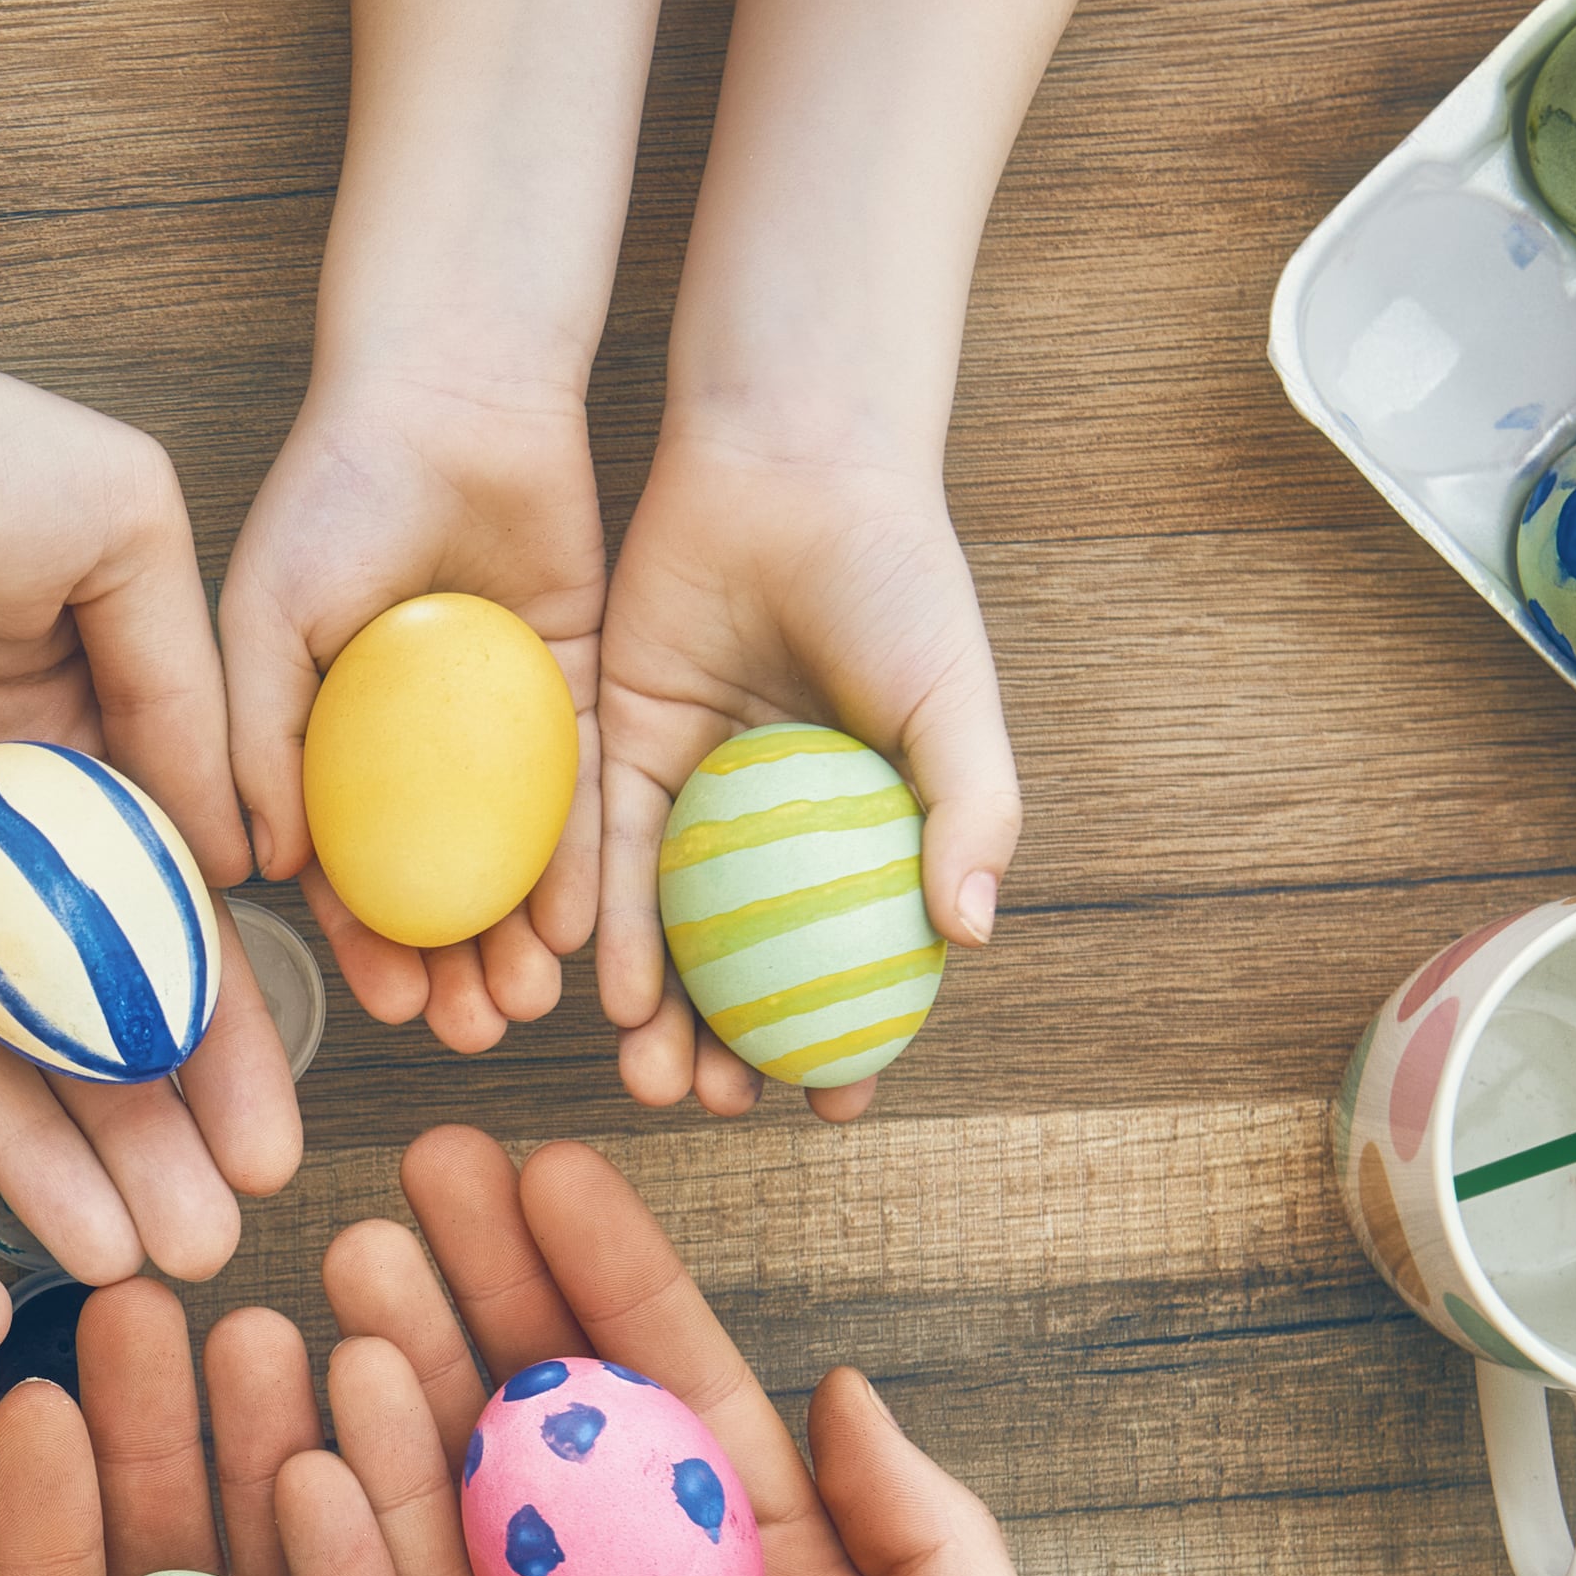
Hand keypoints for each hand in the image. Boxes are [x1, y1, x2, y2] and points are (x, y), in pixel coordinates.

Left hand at [0, 325, 303, 1287]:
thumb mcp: (116, 532)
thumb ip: (183, 694)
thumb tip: (246, 863)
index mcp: (64, 755)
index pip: (156, 939)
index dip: (216, 1055)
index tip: (269, 1158)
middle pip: (58, 1025)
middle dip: (129, 1147)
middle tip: (192, 1262)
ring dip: (23, 1160)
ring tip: (103, 1268)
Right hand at [222, 372, 608, 1056]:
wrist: (451, 393)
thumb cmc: (333, 491)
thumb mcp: (264, 616)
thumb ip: (254, 737)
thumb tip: (252, 868)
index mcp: (326, 742)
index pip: (343, 872)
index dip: (361, 947)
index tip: (385, 1006)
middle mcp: (411, 752)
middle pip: (432, 889)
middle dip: (448, 970)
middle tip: (470, 1032)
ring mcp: (495, 727)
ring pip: (508, 863)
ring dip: (514, 940)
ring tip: (526, 1003)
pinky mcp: (575, 687)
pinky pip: (581, 796)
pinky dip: (581, 865)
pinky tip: (583, 928)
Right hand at [312, 1128, 1093, 1575]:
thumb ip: (934, 1549)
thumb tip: (846, 1388)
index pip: (689, 1402)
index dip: (620, 1283)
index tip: (549, 1173)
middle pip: (558, 1426)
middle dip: (489, 1295)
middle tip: (414, 1176)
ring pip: (466, 1504)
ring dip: (408, 1378)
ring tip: (349, 1259)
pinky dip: (364, 1522)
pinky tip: (328, 1412)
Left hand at [590, 421, 1020, 1121]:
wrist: (790, 466)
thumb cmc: (896, 576)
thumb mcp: (954, 699)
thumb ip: (970, 811)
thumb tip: (971, 938)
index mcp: (860, 824)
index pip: (852, 962)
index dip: (850, 1044)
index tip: (835, 1109)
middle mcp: (769, 826)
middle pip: (746, 968)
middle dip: (732, 1054)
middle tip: (718, 1107)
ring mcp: (691, 793)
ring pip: (669, 931)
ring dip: (660, 1015)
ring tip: (653, 1079)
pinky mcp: (615, 749)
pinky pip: (604, 855)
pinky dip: (607, 925)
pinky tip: (606, 991)